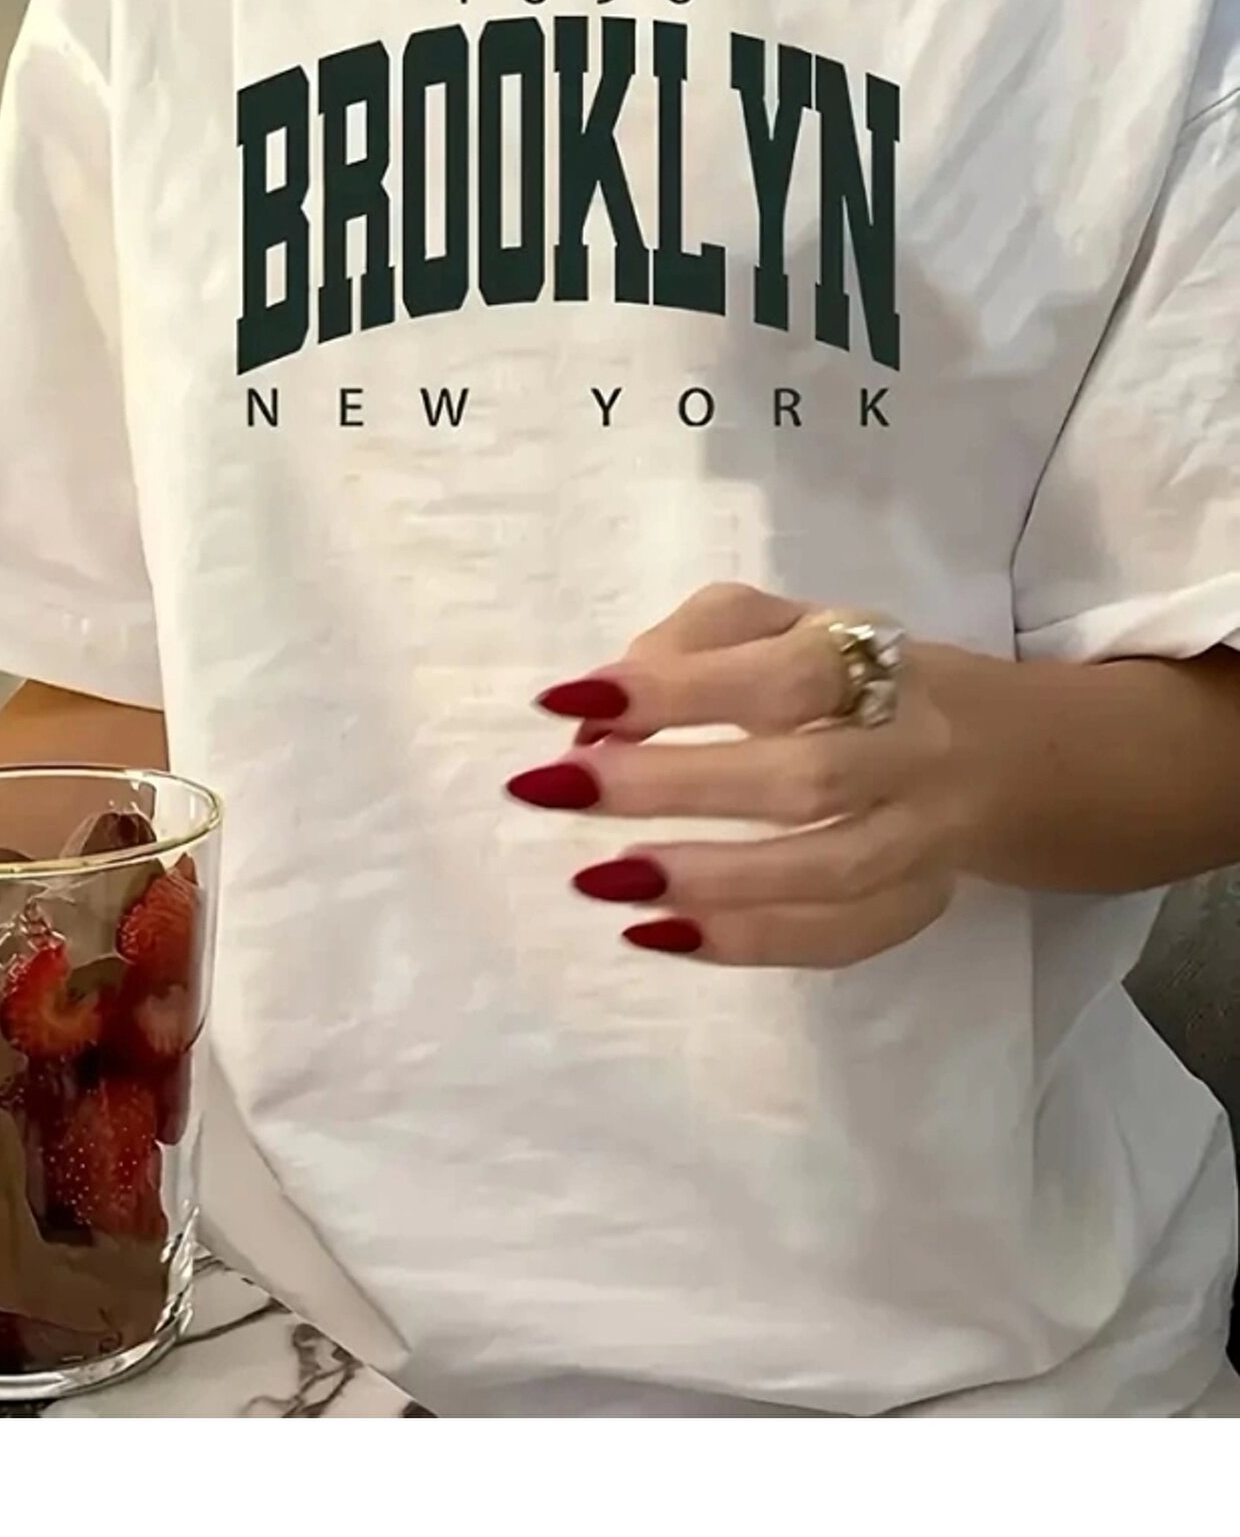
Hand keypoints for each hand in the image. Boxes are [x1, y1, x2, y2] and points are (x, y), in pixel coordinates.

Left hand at [506, 584, 967, 967]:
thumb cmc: (853, 676)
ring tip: (604, 877)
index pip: (783, 672)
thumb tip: (596, 719)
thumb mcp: (783, 626)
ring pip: (830, 871)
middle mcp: (912, 746)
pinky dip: (749, 940)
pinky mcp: (921, 904)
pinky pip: (840, 938)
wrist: (1005, 750)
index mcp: (873, 658)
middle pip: (806, 777)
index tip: (572, 701)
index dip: (678, 688)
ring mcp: (925, 835)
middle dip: (675, 786)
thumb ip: (691, 646)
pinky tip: (663, 933)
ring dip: (712, 879)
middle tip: (562, 789)